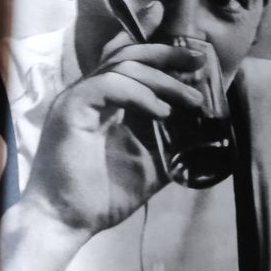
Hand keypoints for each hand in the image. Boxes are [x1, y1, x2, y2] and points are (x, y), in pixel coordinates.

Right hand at [22, 36, 204, 233]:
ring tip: (190, 100)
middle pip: (126, 54)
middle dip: (166, 54)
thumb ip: (169, 144)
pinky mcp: (72, 108)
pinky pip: (109, 85)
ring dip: (162, 80)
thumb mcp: (148, 166)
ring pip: (122, 66)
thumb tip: (203, 136)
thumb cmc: (100, 197)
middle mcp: (87, 95)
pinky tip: (162, 113)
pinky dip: (140, 95)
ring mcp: (77, 99)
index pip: (123, 61)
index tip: (186, 51)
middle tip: (199, 61)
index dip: (153, 48)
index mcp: (101, 103)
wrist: (66, 222)